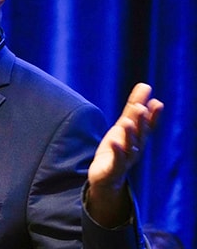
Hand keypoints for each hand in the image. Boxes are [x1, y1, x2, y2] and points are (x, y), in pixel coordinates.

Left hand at [86, 83, 162, 226]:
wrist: (106, 177)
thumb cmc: (117, 148)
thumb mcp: (124, 125)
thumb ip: (133, 107)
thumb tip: (145, 85)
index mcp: (139, 137)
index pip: (149, 125)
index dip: (153, 115)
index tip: (157, 103)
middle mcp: (136, 148)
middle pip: (140, 134)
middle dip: (141, 122)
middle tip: (141, 108)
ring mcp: (125, 160)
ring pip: (130, 147)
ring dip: (129, 135)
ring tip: (126, 122)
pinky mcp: (113, 169)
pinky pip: (117, 160)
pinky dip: (116, 152)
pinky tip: (114, 142)